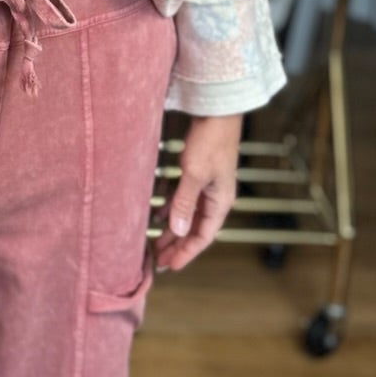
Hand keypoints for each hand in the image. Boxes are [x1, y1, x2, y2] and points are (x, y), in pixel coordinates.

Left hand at [153, 114, 242, 271]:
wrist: (216, 111)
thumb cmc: (210, 141)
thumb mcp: (194, 174)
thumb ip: (185, 203)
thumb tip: (178, 230)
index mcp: (219, 201)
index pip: (203, 236)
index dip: (187, 252)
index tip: (170, 265)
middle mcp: (214, 197)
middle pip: (194, 229)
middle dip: (177, 245)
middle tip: (159, 261)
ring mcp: (206, 186)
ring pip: (187, 216)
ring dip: (172, 230)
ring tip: (155, 245)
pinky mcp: (196, 175)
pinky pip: (182, 200)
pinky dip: (170, 210)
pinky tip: (156, 218)